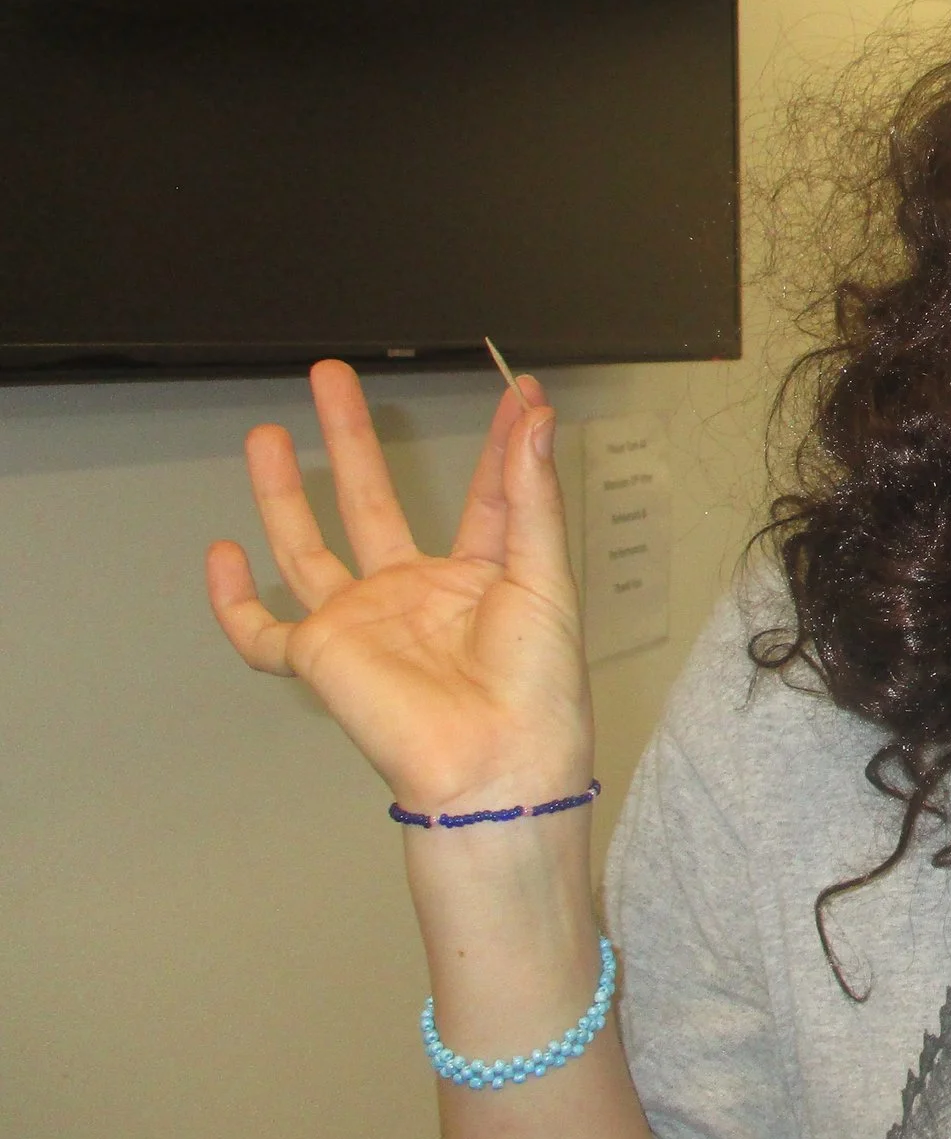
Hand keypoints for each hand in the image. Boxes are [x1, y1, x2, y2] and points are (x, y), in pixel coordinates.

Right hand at [204, 360, 589, 815]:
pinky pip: (261, 631)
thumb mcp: (543, 575)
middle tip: (333, 376)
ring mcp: (364, 623)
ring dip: (284, 492)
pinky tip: (220, 552)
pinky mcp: (322, 658)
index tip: (514, 391)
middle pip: (374, 501)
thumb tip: (536, 414)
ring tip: (268, 432)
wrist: (497, 762)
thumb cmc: (536, 685)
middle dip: (352, 438)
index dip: (500, 445)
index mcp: (481, 577)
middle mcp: (416, 594)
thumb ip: (530, 495)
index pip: (486, 496)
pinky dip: (232, 599)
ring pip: (308, 546)